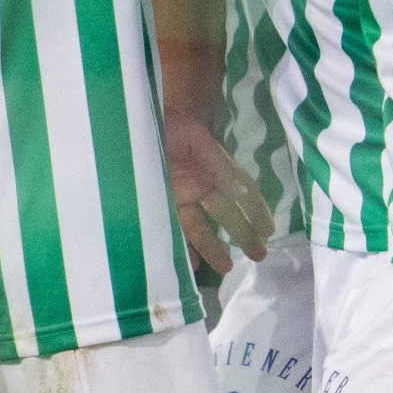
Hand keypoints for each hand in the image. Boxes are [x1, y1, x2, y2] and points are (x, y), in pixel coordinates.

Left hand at [165, 119, 273, 275]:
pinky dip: (183, 249)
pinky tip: (193, 265)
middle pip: (225, 214)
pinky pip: (173, 231)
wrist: (124, 126)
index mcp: (211, 165)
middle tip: (259, 255)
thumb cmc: (162, 124)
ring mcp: (178, 197)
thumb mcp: (195, 138)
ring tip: (227, 268)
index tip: (269, 230)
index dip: (256, 209)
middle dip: (243, 234)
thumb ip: (218, 165)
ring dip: (213, 248)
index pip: (240, 190)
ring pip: (200, 227)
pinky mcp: (157, 206)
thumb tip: (245, 192)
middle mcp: (198, 184)